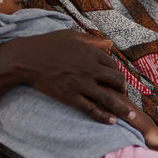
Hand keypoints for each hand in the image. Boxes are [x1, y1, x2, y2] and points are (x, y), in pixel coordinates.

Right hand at [3, 29, 136, 123]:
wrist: (26, 59)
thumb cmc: (46, 44)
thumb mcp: (71, 36)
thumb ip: (92, 40)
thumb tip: (110, 43)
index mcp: (91, 53)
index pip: (113, 66)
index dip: (118, 74)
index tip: (118, 81)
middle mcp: (90, 69)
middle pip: (116, 80)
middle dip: (123, 89)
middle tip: (123, 96)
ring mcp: (81, 84)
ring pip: (108, 98)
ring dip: (122, 109)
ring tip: (131, 117)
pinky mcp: (70, 97)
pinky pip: (91, 108)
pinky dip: (103, 116)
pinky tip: (112, 121)